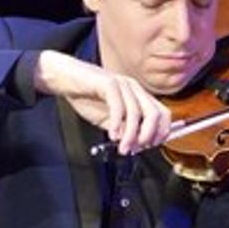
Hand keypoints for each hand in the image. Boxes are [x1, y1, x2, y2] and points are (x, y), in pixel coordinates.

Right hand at [33, 50, 170, 154]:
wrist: (64, 78)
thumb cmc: (87, 97)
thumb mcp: (111, 119)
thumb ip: (125, 130)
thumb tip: (137, 145)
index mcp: (139, 96)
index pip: (163, 114)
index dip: (161, 133)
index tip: (149, 146)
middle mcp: (135, 89)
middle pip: (155, 114)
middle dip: (148, 136)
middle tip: (136, 148)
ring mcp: (123, 84)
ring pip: (136, 113)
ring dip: (131, 135)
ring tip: (122, 147)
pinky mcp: (108, 82)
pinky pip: (118, 106)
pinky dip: (117, 124)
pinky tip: (112, 134)